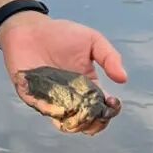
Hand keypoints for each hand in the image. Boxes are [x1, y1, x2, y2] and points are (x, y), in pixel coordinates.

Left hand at [0, 12, 125, 134]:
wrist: (29, 28)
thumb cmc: (60, 34)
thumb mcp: (92, 40)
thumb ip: (109, 57)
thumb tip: (123, 79)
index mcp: (88, 85)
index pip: (103, 106)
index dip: (111, 110)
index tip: (113, 102)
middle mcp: (72, 97)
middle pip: (87, 121)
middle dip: (95, 123)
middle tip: (96, 114)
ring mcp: (53, 99)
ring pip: (68, 123)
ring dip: (77, 123)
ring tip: (81, 113)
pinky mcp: (34, 98)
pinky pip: (46, 111)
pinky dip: (55, 113)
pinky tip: (62, 106)